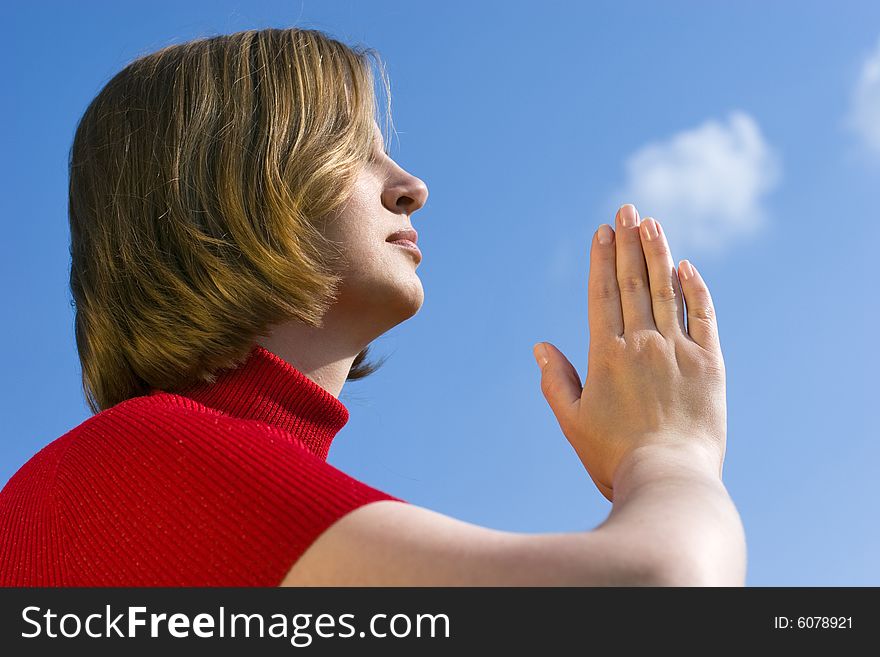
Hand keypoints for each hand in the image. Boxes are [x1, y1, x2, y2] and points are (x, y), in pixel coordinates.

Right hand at [534, 204, 726, 501]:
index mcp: (607, 356)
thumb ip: (555, 381)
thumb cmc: (614, 458)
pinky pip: (704, 317)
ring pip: (667, 291)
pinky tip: (687, 266)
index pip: (603, 295)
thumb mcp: (573, 422)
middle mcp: (643, 345)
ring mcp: (679, 352)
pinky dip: (696, 289)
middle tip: (626, 209)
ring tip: (651, 222)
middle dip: (628, 243)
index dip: (601, 260)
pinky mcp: (710, 365)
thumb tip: (539, 346)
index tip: (602, 231)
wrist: (670, 481)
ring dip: (658, 253)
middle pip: (634, 283)